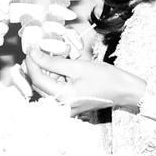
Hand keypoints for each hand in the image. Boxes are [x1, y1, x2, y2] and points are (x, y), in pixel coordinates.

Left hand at [25, 52, 144, 114]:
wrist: (124, 91)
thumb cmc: (106, 78)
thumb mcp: (78, 66)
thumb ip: (53, 61)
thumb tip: (34, 54)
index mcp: (63, 98)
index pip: (37, 79)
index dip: (31, 62)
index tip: (31, 48)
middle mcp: (61, 106)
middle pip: (39, 84)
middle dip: (36, 66)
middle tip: (38, 49)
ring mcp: (65, 107)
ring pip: (45, 87)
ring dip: (45, 71)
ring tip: (51, 55)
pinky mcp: (69, 104)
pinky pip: (54, 90)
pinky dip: (54, 77)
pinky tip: (59, 66)